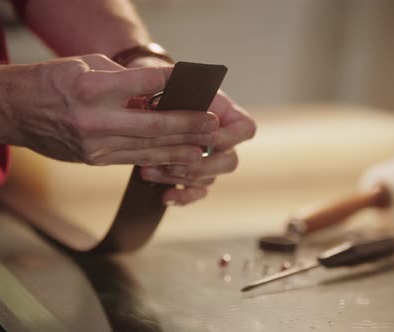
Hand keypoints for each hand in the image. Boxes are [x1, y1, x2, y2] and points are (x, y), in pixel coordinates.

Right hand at [8, 54, 218, 165]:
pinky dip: (158, 158)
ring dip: (181, 148)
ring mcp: (94, 145)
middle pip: (154, 125)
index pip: (146, 84)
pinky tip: (178, 157)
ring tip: (205, 146)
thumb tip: (157, 88)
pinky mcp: (93, 160)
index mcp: (91, 88)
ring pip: (148, 149)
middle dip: (189, 125)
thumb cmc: (49, 81)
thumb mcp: (85, 65)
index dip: (176, 83)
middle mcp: (94, 120)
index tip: (198, 83)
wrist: (12, 111)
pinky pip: (133, 159)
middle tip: (213, 125)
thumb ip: (122, 78)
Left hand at [128, 57, 256, 205]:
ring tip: (148, 169)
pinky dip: (181, 197)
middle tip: (174, 162)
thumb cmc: (166, 87)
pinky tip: (164, 197)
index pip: (245, 129)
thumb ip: (183, 89)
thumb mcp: (174, 82)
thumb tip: (170, 100)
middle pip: (229, 162)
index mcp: (227, 115)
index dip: (228, 136)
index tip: (205, 135)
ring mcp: (210, 161)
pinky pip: (195, 193)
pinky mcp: (193, 177)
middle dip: (201, 165)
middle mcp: (224, 141)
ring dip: (178, 177)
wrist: (148, 99)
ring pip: (207, 179)